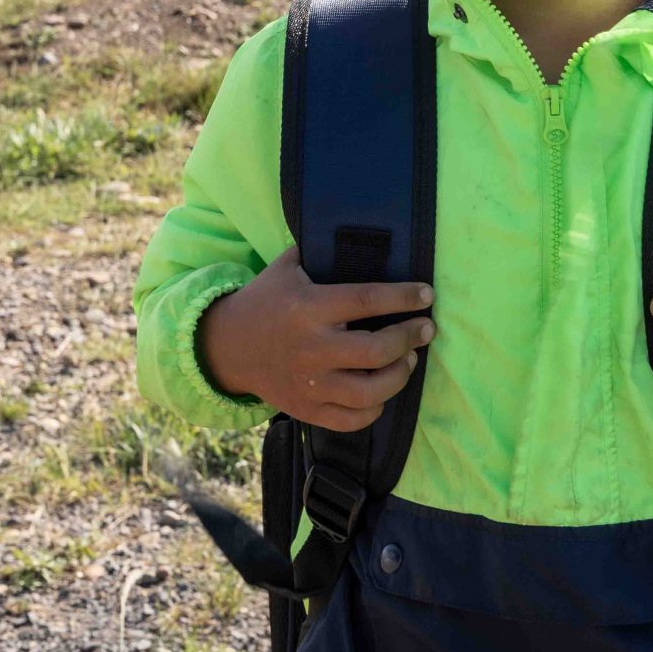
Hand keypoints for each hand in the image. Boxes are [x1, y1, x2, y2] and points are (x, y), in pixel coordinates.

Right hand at [198, 246, 436, 431]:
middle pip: (376, 350)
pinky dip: (375, 409)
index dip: (403, 297)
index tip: (427, 295)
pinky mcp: (307, 409)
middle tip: (425, 330)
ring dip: (400, 375)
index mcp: (308, 307)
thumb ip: (320, 250)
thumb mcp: (287, 267)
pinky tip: (382, 392)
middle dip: (410, 338)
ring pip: (369, 392)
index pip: (366, 300)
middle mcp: (311, 348)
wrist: (226, 347)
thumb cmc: (266, 301)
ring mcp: (309, 383)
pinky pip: (351, 420)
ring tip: (408, 359)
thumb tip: (364, 231)